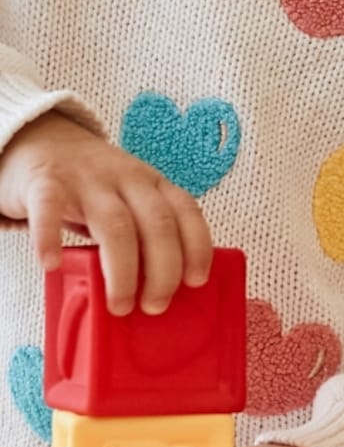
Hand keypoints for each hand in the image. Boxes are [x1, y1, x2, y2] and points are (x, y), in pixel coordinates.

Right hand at [0, 112, 212, 314]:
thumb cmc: (93, 185)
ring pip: (115, 224)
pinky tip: (52, 264)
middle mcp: (127, 178)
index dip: (197, 246)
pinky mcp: (45, 182)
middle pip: (157, 223)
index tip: (196, 281)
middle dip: (163, 269)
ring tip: (120, 304)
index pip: (187, 212)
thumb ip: (143, 231)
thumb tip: (159, 287)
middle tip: (155, 306)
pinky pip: (50, 208)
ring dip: (123, 269)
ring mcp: (87, 179)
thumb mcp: (129, 199)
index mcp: (153, 183)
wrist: (43, 140)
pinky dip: (50, 238)